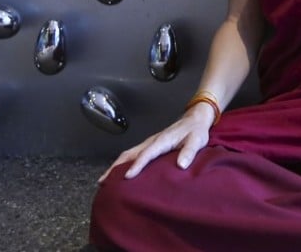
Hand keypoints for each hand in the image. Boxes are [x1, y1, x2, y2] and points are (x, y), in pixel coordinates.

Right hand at [98, 102, 215, 182]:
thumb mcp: (197, 140)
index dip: (137, 165)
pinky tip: (118, 172)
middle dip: (115, 167)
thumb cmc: (196, 131)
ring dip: (115, 166)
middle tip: (103, 181)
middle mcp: (152, 141)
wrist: (195, 119)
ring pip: (128, 154)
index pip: (146, 154)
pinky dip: (123, 163)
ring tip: (104, 180)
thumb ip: (189, 152)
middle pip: (129, 154)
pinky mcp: (150, 145)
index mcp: (162, 141)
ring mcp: (149, 143)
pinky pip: (133, 154)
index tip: (127, 177)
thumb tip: (181, 165)